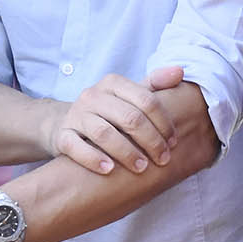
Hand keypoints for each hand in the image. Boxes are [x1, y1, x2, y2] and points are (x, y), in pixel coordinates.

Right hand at [45, 65, 186, 174]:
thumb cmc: (108, 111)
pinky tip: (109, 170)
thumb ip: (155, 84)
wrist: (66, 124)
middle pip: (129, 117)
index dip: (164, 123)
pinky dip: (93, 159)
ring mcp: (76, 115)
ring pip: (104, 133)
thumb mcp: (130, 95)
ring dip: (126, 153)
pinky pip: (76, 147)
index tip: (173, 142)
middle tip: (162, 159)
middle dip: (150, 141)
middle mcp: (93, 95)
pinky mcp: (62, 136)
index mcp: (113, 83)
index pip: (146, 100)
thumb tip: (180, 71)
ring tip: (141, 168)